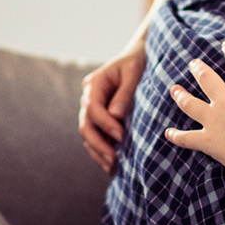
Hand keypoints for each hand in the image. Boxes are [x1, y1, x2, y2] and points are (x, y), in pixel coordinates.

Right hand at [80, 44, 147, 173]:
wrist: (139, 56)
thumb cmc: (139, 62)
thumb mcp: (135, 72)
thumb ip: (125, 93)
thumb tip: (115, 115)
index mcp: (95, 83)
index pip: (92, 107)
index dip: (105, 123)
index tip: (121, 136)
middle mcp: (89, 96)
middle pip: (85, 124)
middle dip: (98, 144)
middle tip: (113, 160)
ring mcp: (92, 107)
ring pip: (88, 133)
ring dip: (98, 151)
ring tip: (112, 167)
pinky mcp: (100, 117)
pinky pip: (96, 136)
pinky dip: (101, 150)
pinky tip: (111, 164)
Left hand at [164, 41, 224, 184]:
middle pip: (207, 80)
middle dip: (199, 69)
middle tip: (193, 63)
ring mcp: (214, 122)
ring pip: (191, 104)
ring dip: (181, 96)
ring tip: (174, 89)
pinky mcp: (209, 142)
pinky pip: (188, 139)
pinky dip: (177, 136)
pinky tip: (168, 133)